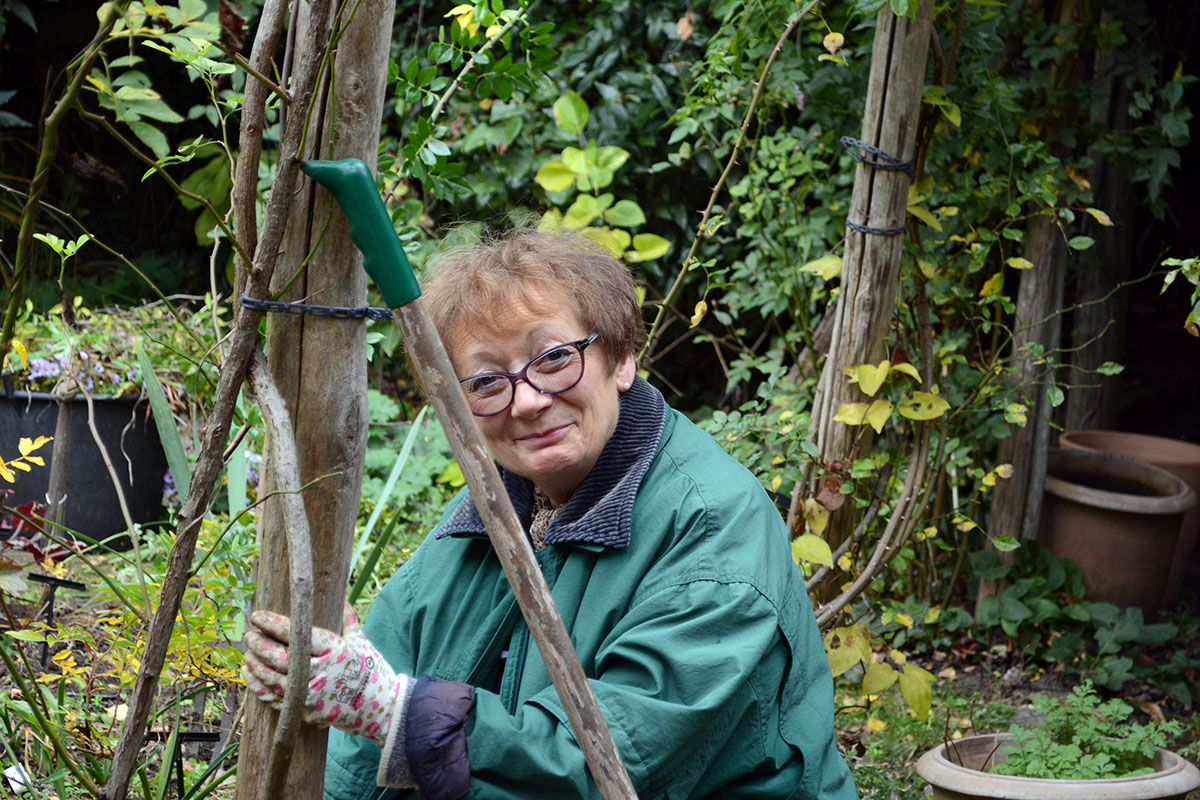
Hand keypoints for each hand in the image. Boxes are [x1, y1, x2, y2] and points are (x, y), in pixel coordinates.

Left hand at [242, 602, 410, 747]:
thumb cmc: (372, 671)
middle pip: (280, 657)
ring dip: (256, 666)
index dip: (273, 624)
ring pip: (273, 679)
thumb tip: (341, 600)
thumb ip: (348, 621)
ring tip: (248, 654)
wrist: (381, 708)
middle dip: (259, 644)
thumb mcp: (362, 642)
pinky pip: (276, 700)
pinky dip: (260, 688)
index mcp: (333, 650)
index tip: (258, 616)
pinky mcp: (306, 712)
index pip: (296, 633)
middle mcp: (320, 672)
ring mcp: (311, 695)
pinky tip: (252, 677)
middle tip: (249, 635)